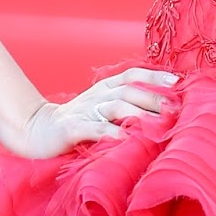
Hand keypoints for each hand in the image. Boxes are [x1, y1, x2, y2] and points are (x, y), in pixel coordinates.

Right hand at [7, 66, 177, 158]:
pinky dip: (109, 132)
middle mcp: (98, 95)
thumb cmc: (78, 122)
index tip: (177, 81)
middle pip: (129, 91)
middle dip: (153, 98)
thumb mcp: (102, 109)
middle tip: (175, 108)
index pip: (133, 75)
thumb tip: (163, 112)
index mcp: (106, 88)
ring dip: (137, 114)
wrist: (38, 131)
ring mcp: (84, 111)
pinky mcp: (72, 128)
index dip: (155, 76)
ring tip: (155, 124)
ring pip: (115, 107)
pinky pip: (93, 129)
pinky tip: (124, 139)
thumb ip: (126, 106)